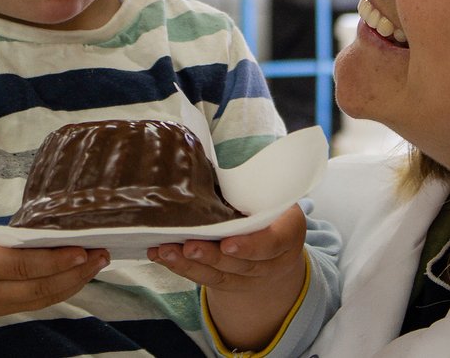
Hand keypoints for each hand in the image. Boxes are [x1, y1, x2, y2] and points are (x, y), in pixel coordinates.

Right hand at [0, 185, 109, 353]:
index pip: (17, 266)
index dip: (51, 260)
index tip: (80, 248)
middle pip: (37, 289)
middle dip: (74, 273)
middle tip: (104, 253)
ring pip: (40, 299)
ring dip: (73, 283)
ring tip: (100, 260)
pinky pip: (34, 302)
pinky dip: (60, 289)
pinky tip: (79, 273)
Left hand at [148, 204, 307, 350]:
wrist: (280, 240)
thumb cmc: (273, 208)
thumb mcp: (276, 196)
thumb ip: (255, 188)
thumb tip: (216, 167)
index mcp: (289, 232)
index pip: (273, 243)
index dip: (251, 246)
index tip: (228, 244)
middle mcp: (273, 259)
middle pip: (242, 264)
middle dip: (213, 256)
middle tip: (189, 246)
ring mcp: (251, 276)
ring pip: (220, 274)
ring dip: (190, 263)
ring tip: (166, 250)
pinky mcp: (230, 282)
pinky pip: (206, 278)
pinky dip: (181, 266)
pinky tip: (160, 255)